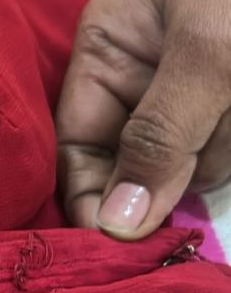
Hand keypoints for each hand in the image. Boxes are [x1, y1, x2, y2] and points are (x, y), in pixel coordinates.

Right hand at [56, 0, 230, 237]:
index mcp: (106, 53)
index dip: (92, 197)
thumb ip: (160, 138)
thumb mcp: (207, 51)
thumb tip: (116, 226)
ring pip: (195, 166)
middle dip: (184, 156)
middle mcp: (139, 79)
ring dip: (230, 143)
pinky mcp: (230, 104)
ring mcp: (190, 94)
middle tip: (220, 108)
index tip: (124, 240)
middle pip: (139, 166)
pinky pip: (229, 153)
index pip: (76, 147)